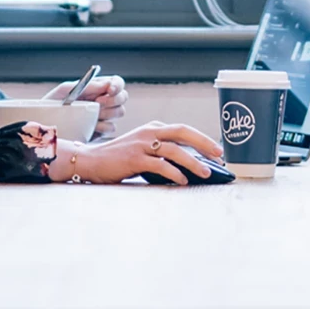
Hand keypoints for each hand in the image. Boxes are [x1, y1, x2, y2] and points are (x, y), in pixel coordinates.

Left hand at [43, 75, 128, 137]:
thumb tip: (105, 84)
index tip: (110, 90)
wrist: (45, 125)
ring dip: (106, 113)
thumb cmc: (53, 103)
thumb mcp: (65, 90)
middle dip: (113, 100)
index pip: (117, 82)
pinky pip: (111, 128)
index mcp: (98, 87)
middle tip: (98, 103)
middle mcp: (105, 100)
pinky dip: (102, 127)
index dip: (117, 85)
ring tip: (89, 115)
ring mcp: (104, 116)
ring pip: (119, 112)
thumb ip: (86, 85)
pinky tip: (90, 126)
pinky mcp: (101, 131)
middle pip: (123, 97)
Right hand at [50, 121, 223, 185]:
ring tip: (205, 172)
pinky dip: (174, 173)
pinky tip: (182, 181)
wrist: (89, 160)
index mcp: (154, 128)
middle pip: (183, 132)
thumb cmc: (118, 158)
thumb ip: (161, 151)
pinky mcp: (134, 159)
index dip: (202, 139)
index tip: (216, 150)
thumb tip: (188, 164)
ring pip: (174, 150)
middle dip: (204, 143)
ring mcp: (141, 144)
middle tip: (219, 155)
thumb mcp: (142, 148)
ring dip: (193, 162)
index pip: (183, 129)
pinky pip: (159, 165)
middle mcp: (149, 132)